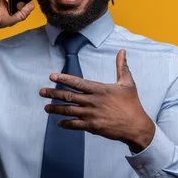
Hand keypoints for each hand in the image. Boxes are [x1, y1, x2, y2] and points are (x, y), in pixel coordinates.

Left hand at [39, 49, 154, 152]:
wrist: (136, 126)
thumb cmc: (132, 103)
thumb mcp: (128, 83)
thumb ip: (121, 66)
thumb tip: (122, 51)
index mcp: (99, 89)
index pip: (77, 82)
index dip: (63, 78)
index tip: (52, 76)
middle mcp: (93, 101)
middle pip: (68, 96)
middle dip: (53, 93)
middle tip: (41, 92)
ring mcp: (91, 114)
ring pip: (69, 110)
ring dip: (56, 109)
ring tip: (46, 107)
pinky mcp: (92, 126)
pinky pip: (75, 125)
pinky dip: (65, 124)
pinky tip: (58, 122)